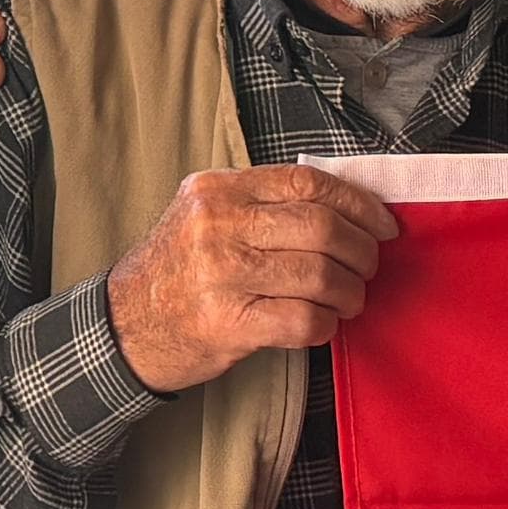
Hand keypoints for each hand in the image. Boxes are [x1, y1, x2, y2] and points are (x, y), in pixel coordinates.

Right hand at [100, 163, 401, 392]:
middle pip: (321, 226)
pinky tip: (321, 324)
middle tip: (367, 268)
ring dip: (348, 292)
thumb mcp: (205, 216)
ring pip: (319, 274)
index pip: (306, 182)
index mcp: (217, 190)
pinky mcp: (226, 322)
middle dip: (361, 251)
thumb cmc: (176, 272)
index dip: (358, 203)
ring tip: (347, 300)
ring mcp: (220, 274)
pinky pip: (302, 319)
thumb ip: (262, 204)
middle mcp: (217, 225)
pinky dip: (325, 324)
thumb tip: (346, 208)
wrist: (125, 326)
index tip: (383, 224)